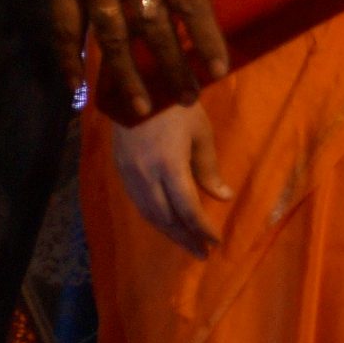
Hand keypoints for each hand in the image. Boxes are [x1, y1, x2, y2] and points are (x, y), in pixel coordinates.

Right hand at [24, 0, 254, 115]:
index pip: (190, 1)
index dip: (206, 37)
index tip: (219, 68)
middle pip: (155, 29)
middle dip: (173, 67)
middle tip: (189, 100)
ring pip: (113, 38)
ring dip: (126, 75)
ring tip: (140, 108)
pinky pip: (65, 29)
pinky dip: (69, 60)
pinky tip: (77, 90)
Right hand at [110, 100, 231, 257]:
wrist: (136, 88)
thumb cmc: (176, 106)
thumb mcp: (200, 133)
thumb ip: (208, 168)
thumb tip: (222, 197)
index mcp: (168, 165)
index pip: (187, 208)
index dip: (201, 228)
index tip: (216, 241)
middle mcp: (145, 175)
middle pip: (166, 218)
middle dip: (185, 238)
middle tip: (203, 254)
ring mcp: (129, 175)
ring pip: (149, 214)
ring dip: (169, 232)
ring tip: (188, 245)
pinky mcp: (120, 172)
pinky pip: (139, 204)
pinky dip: (155, 218)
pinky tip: (168, 224)